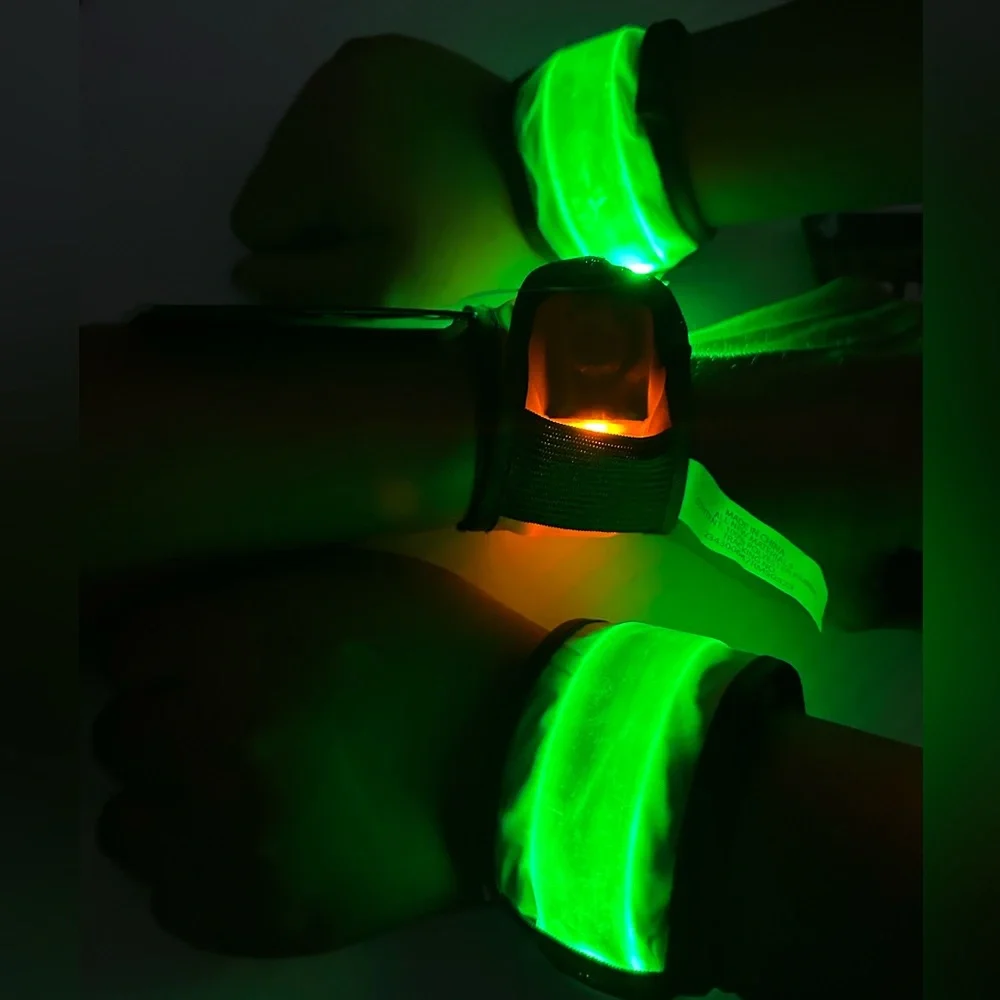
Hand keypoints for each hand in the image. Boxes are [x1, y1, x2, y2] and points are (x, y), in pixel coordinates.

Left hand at [89, 548, 545, 955]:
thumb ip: (255, 599)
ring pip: (127, 824)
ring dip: (169, 805)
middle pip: (120, 734)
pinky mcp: (255, 912)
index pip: (126, 653)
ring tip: (232, 798)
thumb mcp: (349, 585)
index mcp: (231, 645)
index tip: (192, 667)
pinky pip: (169, 897)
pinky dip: (199, 873)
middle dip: (164, 725)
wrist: (524, 759)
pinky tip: (254, 849)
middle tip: (220, 730)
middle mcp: (209, 737)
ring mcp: (227, 833)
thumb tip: (187, 628)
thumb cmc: (442, 654)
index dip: (162, 658)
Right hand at [230, 35, 547, 309]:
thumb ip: (301, 286)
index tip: (357, 252)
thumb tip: (244, 271)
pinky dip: (360, 137)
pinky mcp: (383, 53)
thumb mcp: (384, 285)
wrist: (545, 169)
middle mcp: (317, 93)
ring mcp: (352, 65)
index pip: (254, 220)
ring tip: (400, 187)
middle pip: (277, 177)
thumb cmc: (464, 238)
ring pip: (304, 142)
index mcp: (312, 151)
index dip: (300, 251)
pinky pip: (339, 109)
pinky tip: (405, 153)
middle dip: (318, 209)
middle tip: (387, 222)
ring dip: (337, 174)